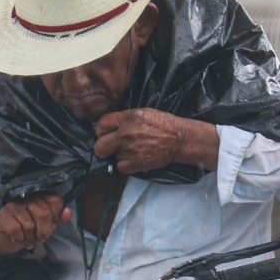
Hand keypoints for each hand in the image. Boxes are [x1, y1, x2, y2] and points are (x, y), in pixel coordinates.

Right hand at [0, 193, 71, 255]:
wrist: (6, 239)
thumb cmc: (29, 229)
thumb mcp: (47, 224)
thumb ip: (59, 218)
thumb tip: (68, 212)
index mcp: (41, 196)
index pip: (56, 201)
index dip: (56, 218)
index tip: (50, 225)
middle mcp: (27, 196)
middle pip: (44, 214)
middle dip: (44, 232)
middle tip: (39, 237)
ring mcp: (14, 204)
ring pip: (30, 225)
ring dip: (30, 238)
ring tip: (27, 237)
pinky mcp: (3, 214)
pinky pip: (17, 230)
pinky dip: (19, 239)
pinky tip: (17, 238)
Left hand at [93, 109, 218, 173]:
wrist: (179, 139)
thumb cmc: (163, 124)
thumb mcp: (143, 113)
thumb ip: (125, 119)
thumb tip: (110, 127)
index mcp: (127, 118)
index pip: (101, 125)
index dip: (102, 131)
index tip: (106, 134)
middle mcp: (125, 133)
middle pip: (100, 145)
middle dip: (102, 147)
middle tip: (109, 148)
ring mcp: (129, 150)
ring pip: (112, 156)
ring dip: (119, 155)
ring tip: (132, 150)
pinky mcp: (135, 163)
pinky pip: (120, 167)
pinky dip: (125, 165)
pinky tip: (134, 159)